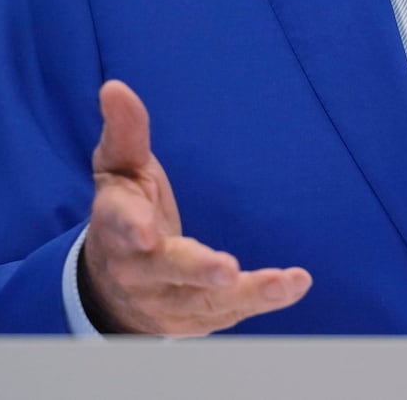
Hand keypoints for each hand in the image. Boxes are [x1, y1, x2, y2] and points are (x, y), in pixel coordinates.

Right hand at [80, 79, 311, 334]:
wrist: (111, 290)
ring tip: (285, 282)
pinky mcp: (196, 319)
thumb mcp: (119, 170)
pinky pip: (231, 312)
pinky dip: (263, 300)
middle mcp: (139, 269)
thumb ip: (124, 132)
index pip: (119, 223)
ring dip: (247, 292)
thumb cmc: (124, 212)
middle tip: (226, 268)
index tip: (146, 231)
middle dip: (195, 270)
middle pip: (167, 270)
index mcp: (116, 225)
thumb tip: (115, 87)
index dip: (131, 226)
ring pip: (206, 300)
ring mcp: (168, 300)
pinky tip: (295, 283)